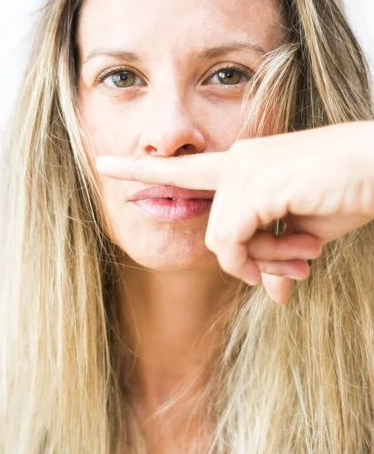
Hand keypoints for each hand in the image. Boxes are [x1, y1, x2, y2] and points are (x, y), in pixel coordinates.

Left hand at [95, 121, 373, 303]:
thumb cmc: (348, 192)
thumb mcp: (307, 234)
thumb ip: (278, 256)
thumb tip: (273, 293)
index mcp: (245, 163)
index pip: (183, 167)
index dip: (144, 169)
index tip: (105, 166)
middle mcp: (237, 159)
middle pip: (211, 226)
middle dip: (246, 260)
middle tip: (294, 265)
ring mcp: (243, 169)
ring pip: (220, 239)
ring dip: (261, 261)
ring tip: (304, 255)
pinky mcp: (253, 185)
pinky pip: (230, 242)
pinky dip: (257, 260)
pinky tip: (296, 254)